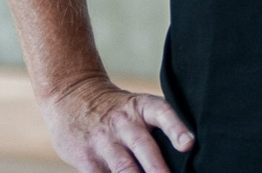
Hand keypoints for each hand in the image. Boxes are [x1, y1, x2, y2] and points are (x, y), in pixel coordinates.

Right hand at [41, 75, 194, 172]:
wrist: (72, 95)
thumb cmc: (117, 110)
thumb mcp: (137, 107)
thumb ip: (158, 129)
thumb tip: (184, 156)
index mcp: (142, 107)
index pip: (162, 114)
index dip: (176, 129)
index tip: (188, 144)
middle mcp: (124, 122)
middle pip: (143, 146)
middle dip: (157, 168)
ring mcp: (104, 141)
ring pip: (123, 167)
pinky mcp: (86, 158)